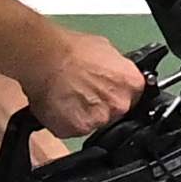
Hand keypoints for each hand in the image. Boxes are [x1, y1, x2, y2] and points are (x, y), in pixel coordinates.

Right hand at [23, 26, 145, 140]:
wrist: (47, 60)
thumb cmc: (73, 51)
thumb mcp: (108, 52)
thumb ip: (117, 69)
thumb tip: (115, 72)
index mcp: (132, 84)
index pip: (134, 97)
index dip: (117, 94)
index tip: (107, 92)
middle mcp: (119, 104)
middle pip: (115, 112)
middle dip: (102, 105)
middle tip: (85, 93)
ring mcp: (98, 119)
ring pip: (94, 122)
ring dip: (84, 114)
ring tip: (70, 98)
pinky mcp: (75, 129)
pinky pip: (73, 129)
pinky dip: (66, 122)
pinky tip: (60, 106)